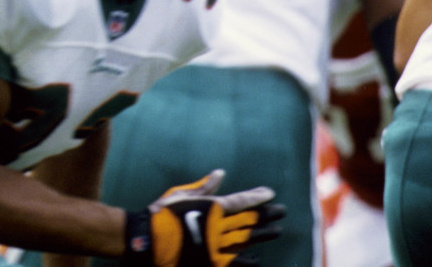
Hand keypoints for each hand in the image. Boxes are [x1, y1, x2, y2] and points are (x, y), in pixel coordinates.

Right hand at [122, 170, 283, 266]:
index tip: (270, 194)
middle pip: (249, 220)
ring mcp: (217, 245)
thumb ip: (204, 186)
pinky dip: (248, 261)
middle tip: (282, 212)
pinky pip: (235, 262)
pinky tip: (258, 260)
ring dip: (263, 234)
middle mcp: (219, 226)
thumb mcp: (181, 194)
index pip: (242, 200)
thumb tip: (220, 173)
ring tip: (277, 230)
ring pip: (247, 239)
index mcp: (212, 207)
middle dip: (267, 215)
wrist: (149, 239)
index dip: (258, 197)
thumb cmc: (163, 213)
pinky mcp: (212, 261)